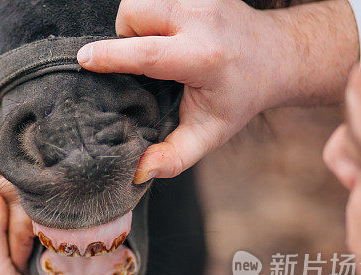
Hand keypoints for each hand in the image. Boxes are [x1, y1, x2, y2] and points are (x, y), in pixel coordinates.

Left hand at [0, 177, 49, 274]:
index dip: (9, 196)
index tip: (28, 215)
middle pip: (9, 204)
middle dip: (25, 222)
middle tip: (23, 254)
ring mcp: (0, 255)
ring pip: (26, 222)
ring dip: (36, 236)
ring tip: (31, 264)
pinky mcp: (20, 266)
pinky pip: (37, 241)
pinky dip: (45, 246)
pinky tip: (45, 262)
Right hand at [77, 0, 357, 180]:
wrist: (276, 56)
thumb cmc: (239, 98)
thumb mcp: (210, 134)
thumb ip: (174, 157)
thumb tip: (137, 173)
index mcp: (204, 59)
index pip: (148, 53)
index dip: (111, 56)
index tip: (84, 60)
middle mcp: (202, 20)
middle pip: (134, 12)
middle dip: (123, 35)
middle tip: (138, 63)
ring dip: (135, 23)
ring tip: (151, 47)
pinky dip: (149, 13)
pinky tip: (164, 33)